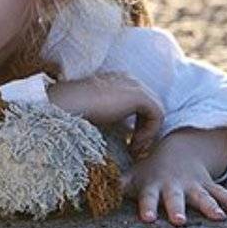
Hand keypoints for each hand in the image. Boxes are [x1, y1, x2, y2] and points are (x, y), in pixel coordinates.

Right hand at [46, 72, 163, 156]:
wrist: (68, 104)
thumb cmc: (76, 110)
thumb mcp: (99, 113)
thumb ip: (114, 117)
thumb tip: (125, 134)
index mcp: (119, 81)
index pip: (140, 103)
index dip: (138, 124)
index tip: (128, 142)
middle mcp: (130, 79)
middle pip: (151, 107)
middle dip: (146, 129)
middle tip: (134, 148)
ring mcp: (136, 85)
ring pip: (156, 111)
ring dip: (148, 132)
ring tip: (134, 147)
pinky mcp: (140, 95)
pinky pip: (157, 115)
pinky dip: (149, 131)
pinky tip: (134, 142)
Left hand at [121, 127, 226, 225]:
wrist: (176, 151)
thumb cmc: (150, 172)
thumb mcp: (134, 177)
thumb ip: (118, 186)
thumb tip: (91, 194)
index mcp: (154, 186)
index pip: (148, 198)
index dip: (147, 207)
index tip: (147, 219)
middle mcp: (174, 186)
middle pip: (176, 199)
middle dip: (177, 209)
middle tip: (179, 222)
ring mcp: (192, 185)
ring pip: (202, 196)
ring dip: (210, 206)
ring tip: (219, 218)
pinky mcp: (208, 185)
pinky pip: (221, 192)